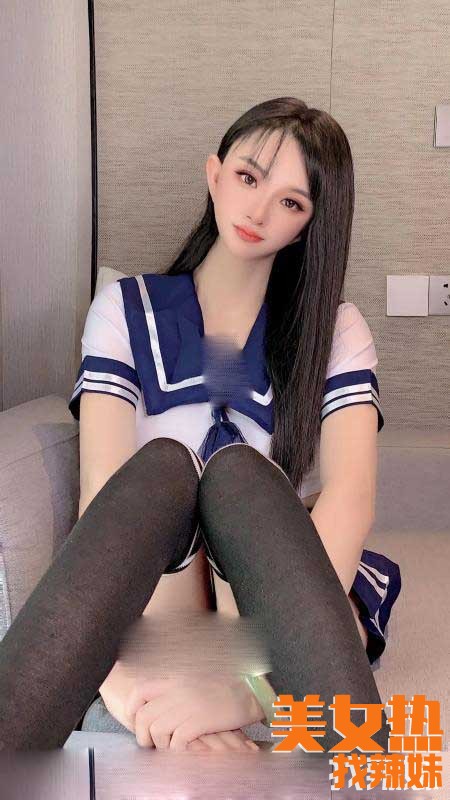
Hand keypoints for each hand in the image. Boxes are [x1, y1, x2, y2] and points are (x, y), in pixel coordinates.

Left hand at [124, 674, 264, 749]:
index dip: (132, 708)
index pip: (139, 691)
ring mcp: (187, 705)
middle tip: (149, 742)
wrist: (249, 691)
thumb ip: (174, 686)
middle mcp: (177, 690)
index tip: (134, 721)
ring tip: (168, 747)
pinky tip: (183, 748)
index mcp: (174, 678)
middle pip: (144, 716)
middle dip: (143, 734)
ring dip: (160, 744)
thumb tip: (154, 702)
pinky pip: (176, 741)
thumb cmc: (223, 686)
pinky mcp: (198, 721)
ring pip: (157, 731)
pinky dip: (176, 749)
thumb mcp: (194, 677)